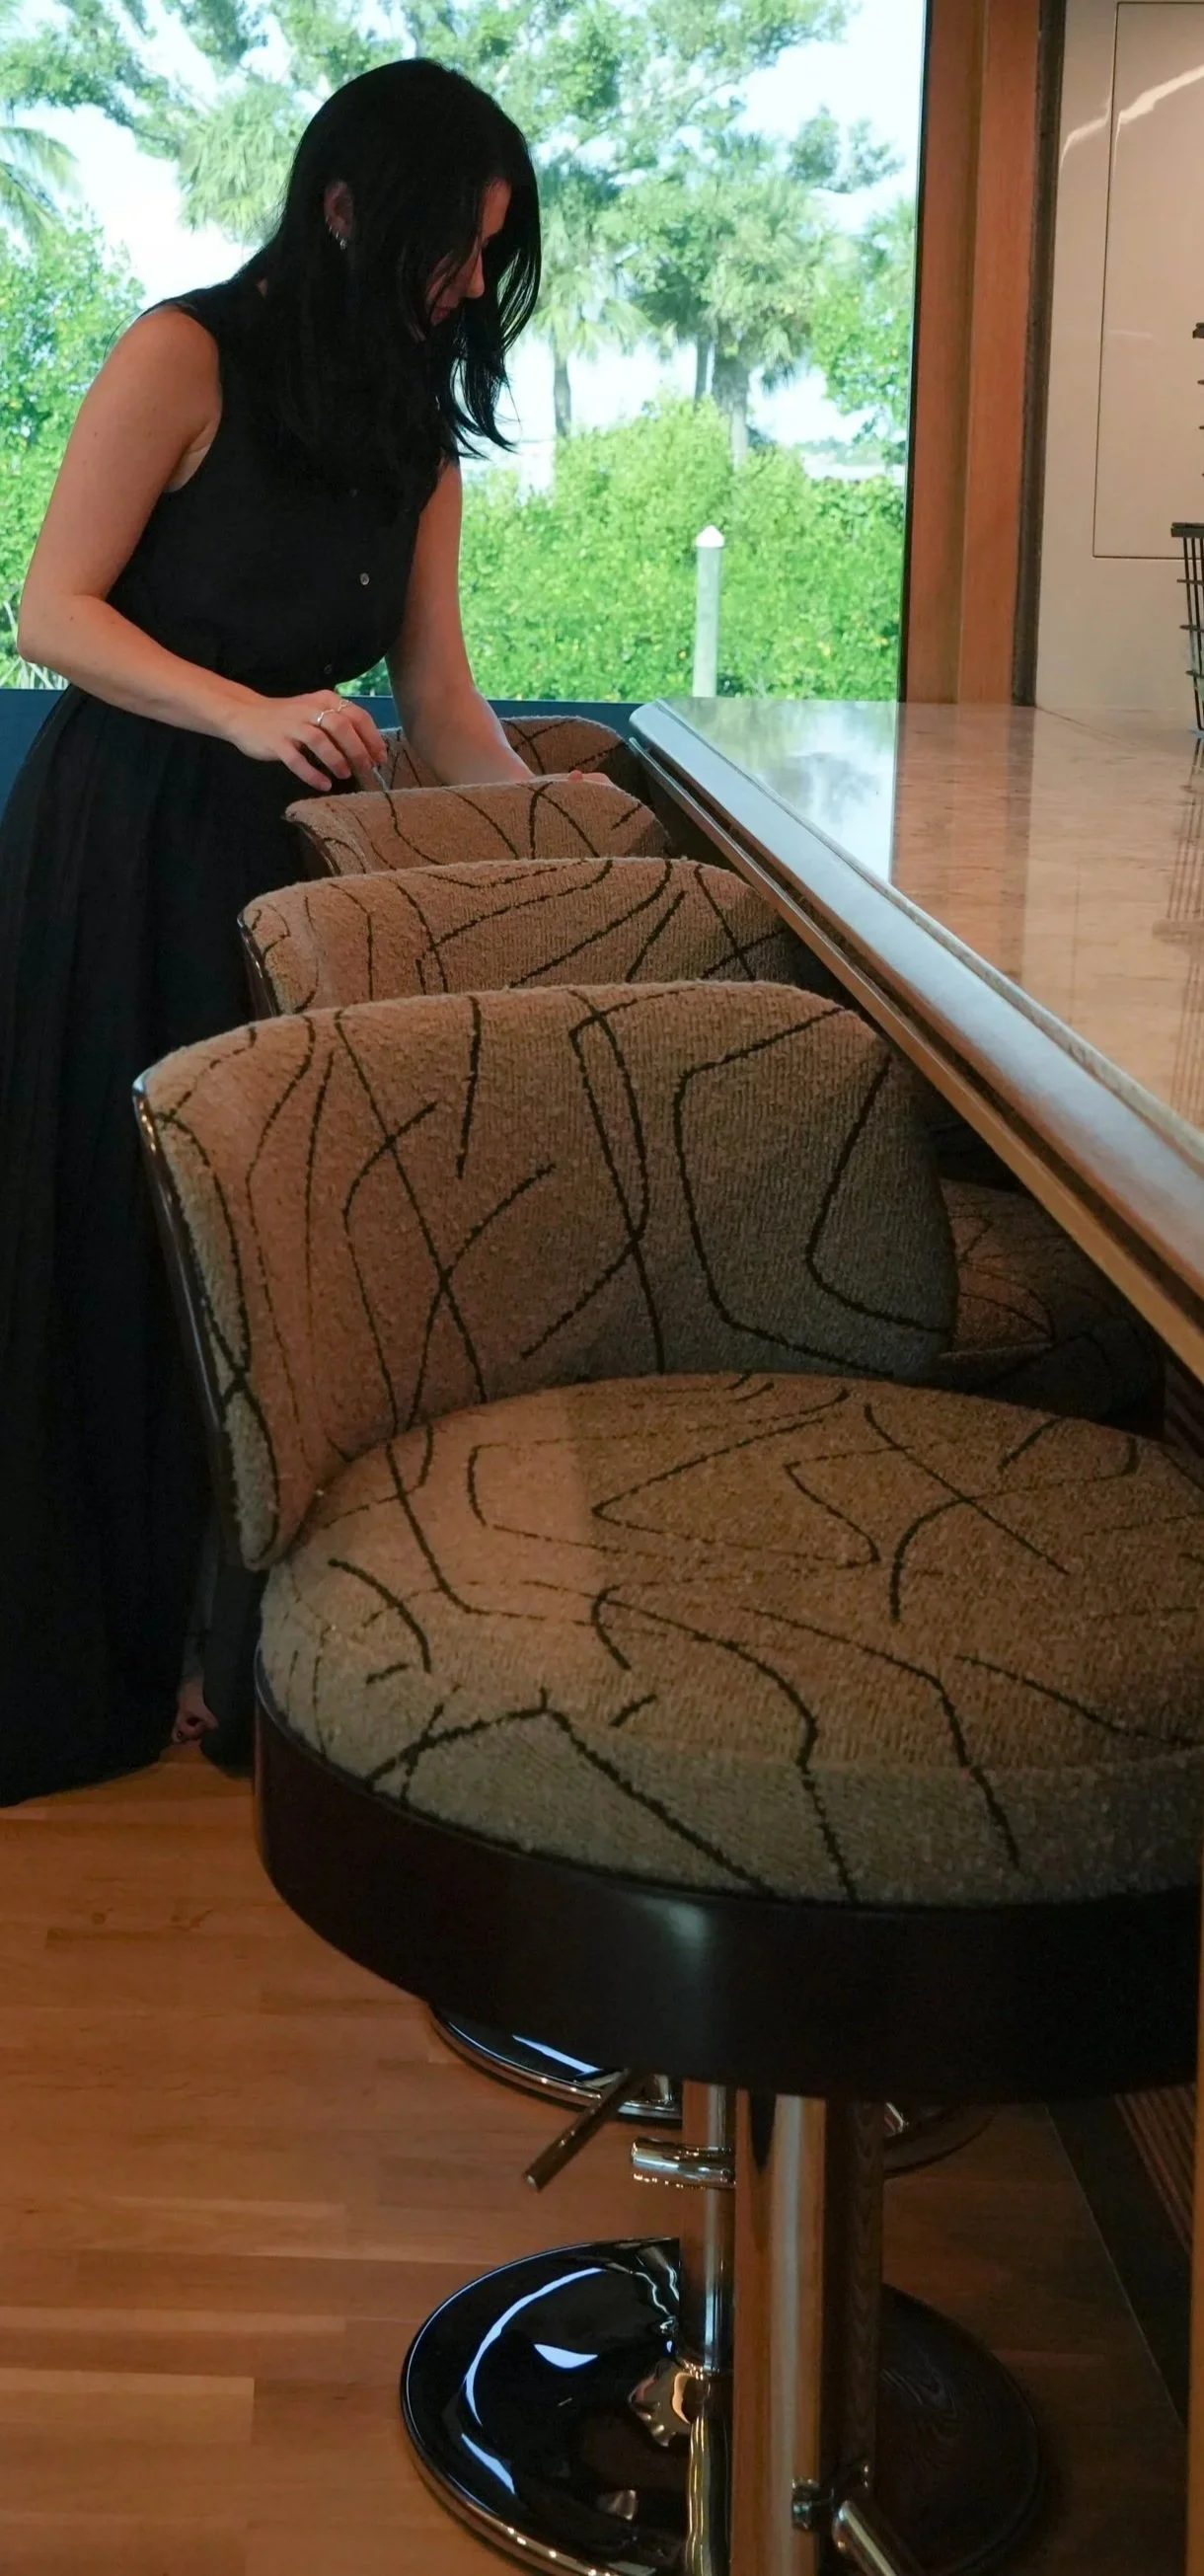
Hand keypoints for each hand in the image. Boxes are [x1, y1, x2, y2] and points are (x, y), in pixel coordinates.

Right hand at [224, 689, 387, 791]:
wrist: (246, 715)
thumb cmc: (288, 718)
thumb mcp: (316, 713)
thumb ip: (340, 725)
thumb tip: (369, 749)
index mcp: (324, 700)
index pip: (356, 715)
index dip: (372, 737)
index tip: (380, 757)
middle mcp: (310, 709)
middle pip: (341, 726)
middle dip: (358, 750)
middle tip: (366, 768)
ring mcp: (292, 725)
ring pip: (320, 741)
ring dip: (337, 760)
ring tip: (345, 775)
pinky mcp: (276, 742)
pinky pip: (296, 760)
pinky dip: (312, 773)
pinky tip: (323, 784)